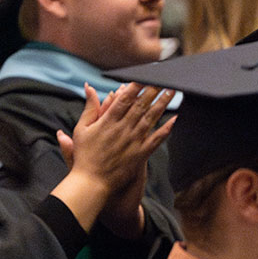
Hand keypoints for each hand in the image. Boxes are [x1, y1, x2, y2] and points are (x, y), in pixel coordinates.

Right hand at [60, 83, 174, 197]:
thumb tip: (89, 86)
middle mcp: (122, 129)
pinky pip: (156, 139)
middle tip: (164, 79)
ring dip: (162, 104)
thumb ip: (89, 107)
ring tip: (172, 92)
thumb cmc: (85, 155)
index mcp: (107, 122)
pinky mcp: (141, 154)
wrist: (92, 182)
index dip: (136, 86)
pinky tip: (175, 119)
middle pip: (141, 106)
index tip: (145, 76)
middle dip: (153, 91)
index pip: (124, 100)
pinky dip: (166, 129)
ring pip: (151, 119)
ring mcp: (133, 142)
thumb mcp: (82, 128)